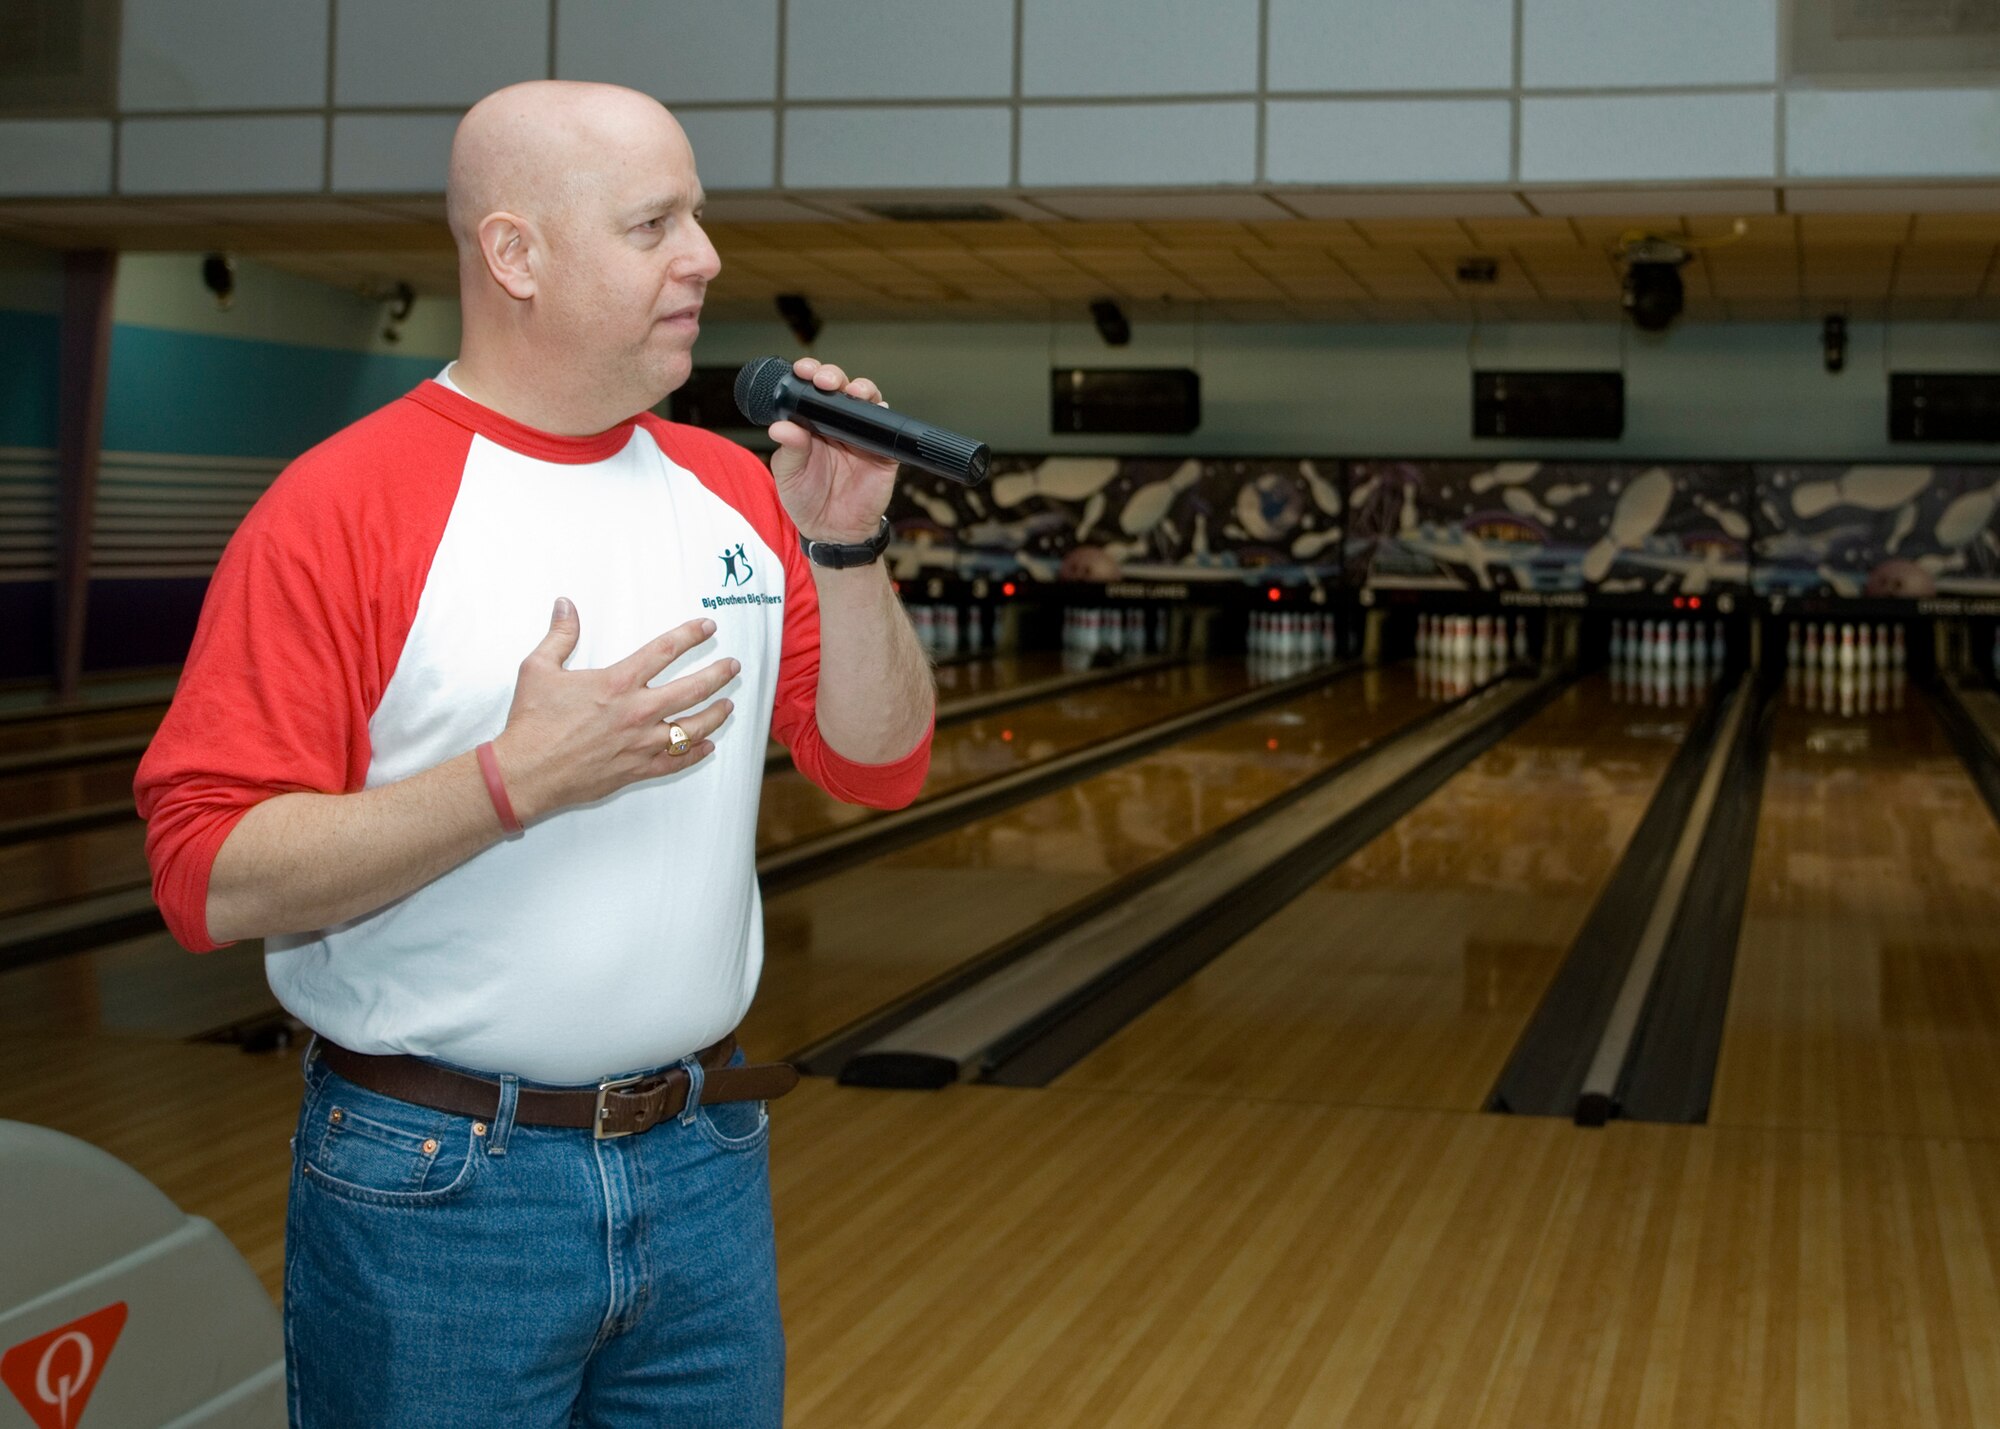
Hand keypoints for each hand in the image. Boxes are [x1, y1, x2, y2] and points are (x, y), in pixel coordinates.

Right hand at [490, 600, 737, 823]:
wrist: (526, 773)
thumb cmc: (531, 723)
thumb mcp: (538, 669)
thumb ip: (560, 635)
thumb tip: (565, 605)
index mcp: (617, 683)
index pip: (664, 651)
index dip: (690, 635)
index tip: (708, 627)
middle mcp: (637, 712)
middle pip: (692, 689)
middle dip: (718, 675)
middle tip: (734, 667)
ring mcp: (640, 744)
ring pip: (692, 729)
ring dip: (715, 715)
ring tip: (729, 706)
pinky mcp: (636, 770)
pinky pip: (676, 762)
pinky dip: (696, 754)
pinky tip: (708, 747)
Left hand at [767, 356, 896, 544]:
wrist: (833, 532)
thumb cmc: (807, 500)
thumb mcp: (789, 475)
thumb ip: (789, 450)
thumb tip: (781, 426)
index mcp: (812, 423)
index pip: (811, 390)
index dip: (809, 374)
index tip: (802, 370)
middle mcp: (838, 424)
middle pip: (840, 387)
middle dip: (833, 376)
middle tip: (824, 380)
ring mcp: (862, 435)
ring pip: (867, 400)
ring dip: (862, 389)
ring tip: (853, 392)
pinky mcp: (883, 452)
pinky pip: (888, 428)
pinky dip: (883, 417)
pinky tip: (876, 412)